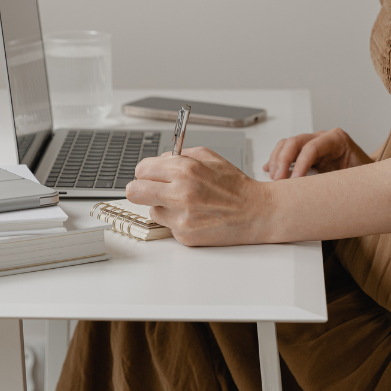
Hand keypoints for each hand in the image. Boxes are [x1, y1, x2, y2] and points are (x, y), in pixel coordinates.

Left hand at [126, 147, 272, 246]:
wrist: (255, 212)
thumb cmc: (234, 185)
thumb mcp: (210, 157)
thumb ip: (181, 154)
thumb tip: (160, 159)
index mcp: (185, 169)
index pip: (142, 169)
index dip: (145, 171)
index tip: (149, 174)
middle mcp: (180, 193)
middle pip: (134, 191)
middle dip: (140, 189)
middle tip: (151, 189)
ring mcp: (181, 217)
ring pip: (150, 210)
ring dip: (162, 205)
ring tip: (184, 202)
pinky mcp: (184, 235)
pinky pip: (167, 225)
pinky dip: (176, 220)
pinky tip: (194, 214)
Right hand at [263, 128, 371, 179]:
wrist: (371, 177)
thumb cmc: (365, 178)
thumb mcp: (355, 179)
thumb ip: (338, 183)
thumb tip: (319, 196)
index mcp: (337, 140)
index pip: (312, 147)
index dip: (300, 163)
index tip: (293, 180)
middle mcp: (323, 138)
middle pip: (295, 142)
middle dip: (283, 160)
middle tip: (278, 180)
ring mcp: (314, 142)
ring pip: (287, 144)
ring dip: (277, 160)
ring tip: (273, 178)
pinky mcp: (306, 152)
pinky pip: (287, 151)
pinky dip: (277, 160)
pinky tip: (269, 170)